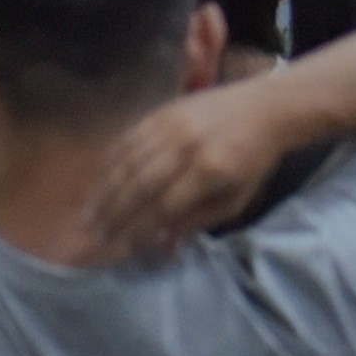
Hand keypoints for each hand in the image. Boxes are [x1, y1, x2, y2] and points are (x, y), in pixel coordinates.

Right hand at [82, 80, 292, 254]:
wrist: (267, 106)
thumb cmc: (255, 158)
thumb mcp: (237, 197)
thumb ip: (200, 220)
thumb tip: (163, 243)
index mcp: (209, 170)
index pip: (163, 208)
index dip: (138, 230)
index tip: (119, 249)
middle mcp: (186, 146)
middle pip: (139, 186)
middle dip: (112, 215)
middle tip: (92, 235)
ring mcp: (172, 124)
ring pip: (128, 162)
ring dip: (104, 191)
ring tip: (88, 214)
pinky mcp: (164, 110)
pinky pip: (129, 137)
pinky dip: (111, 161)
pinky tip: (99, 180)